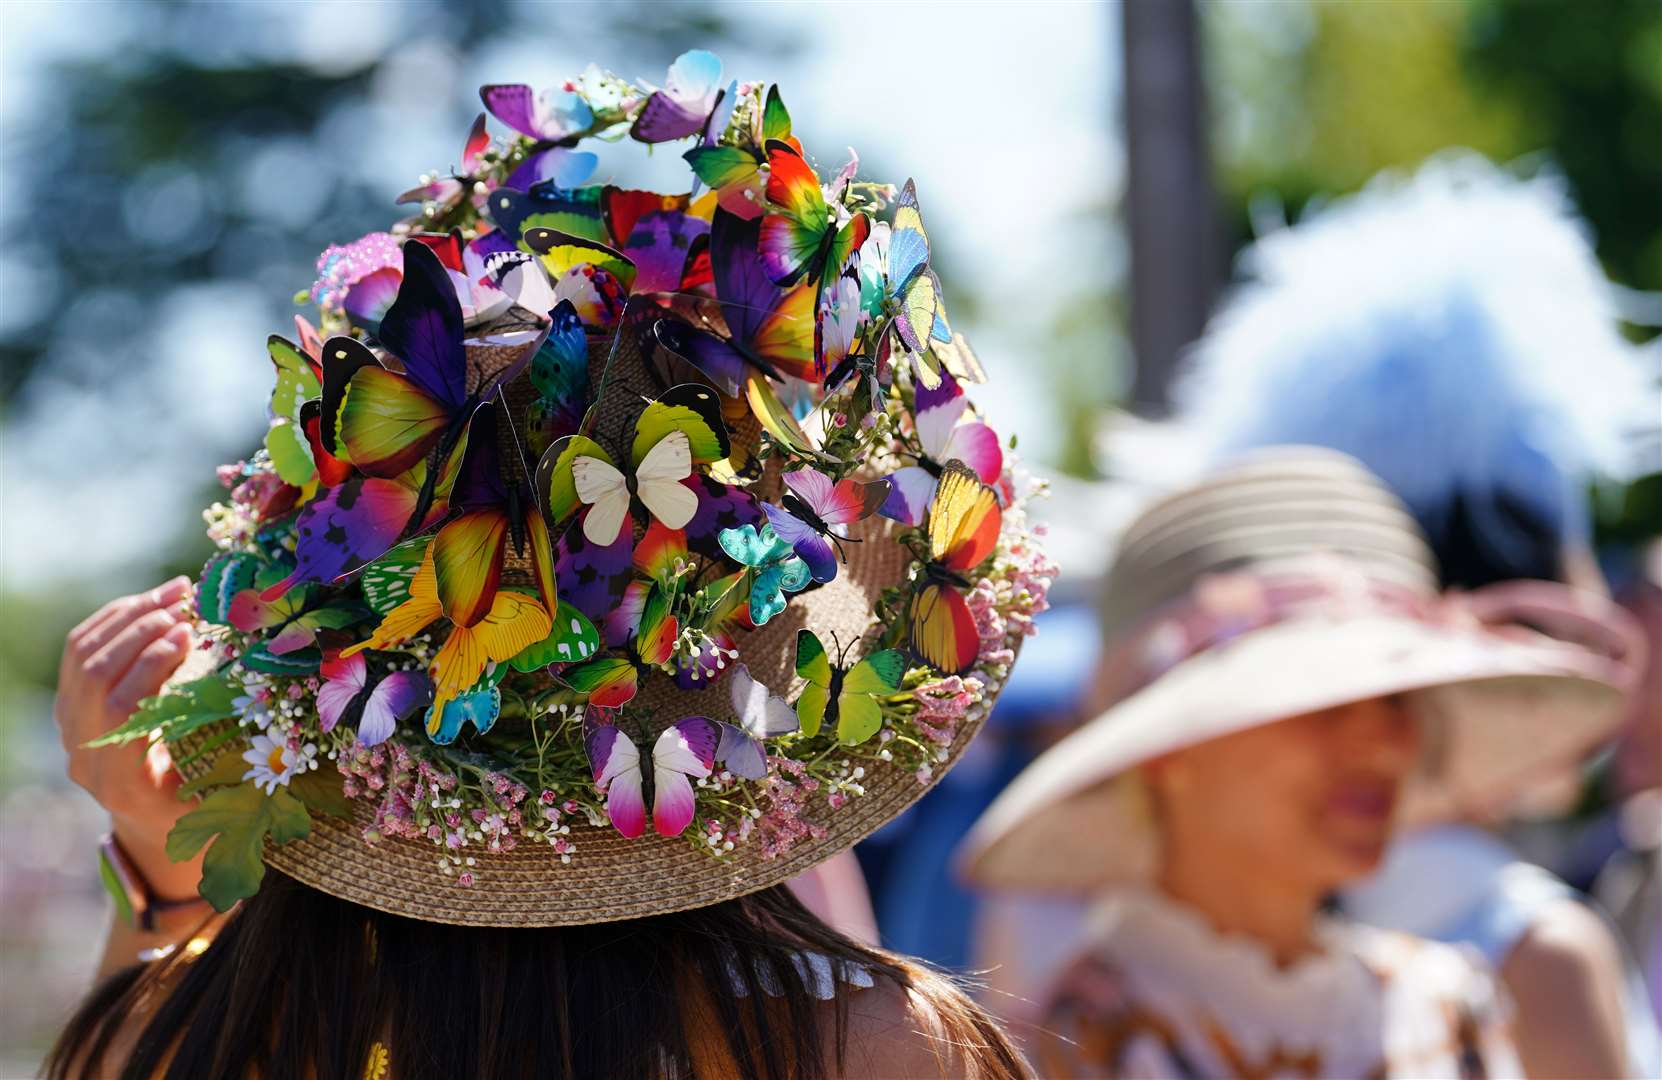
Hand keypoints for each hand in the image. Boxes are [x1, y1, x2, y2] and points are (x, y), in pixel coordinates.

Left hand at [56, 577, 203, 899]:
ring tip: (176, 592)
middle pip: (97, 675)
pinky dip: (114, 618)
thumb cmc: (197, 805)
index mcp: (120, 781)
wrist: (147, 814)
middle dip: (142, 631)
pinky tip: (150, 600)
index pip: (123, 708)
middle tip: (185, 605)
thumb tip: (266, 699)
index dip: (153, 664)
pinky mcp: (68, 702)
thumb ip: (229, 756)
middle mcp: (83, 751)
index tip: (190, 633)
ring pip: (84, 655)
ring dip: (130, 615)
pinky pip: (79, 648)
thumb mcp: (217, 792)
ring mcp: (68, 725)